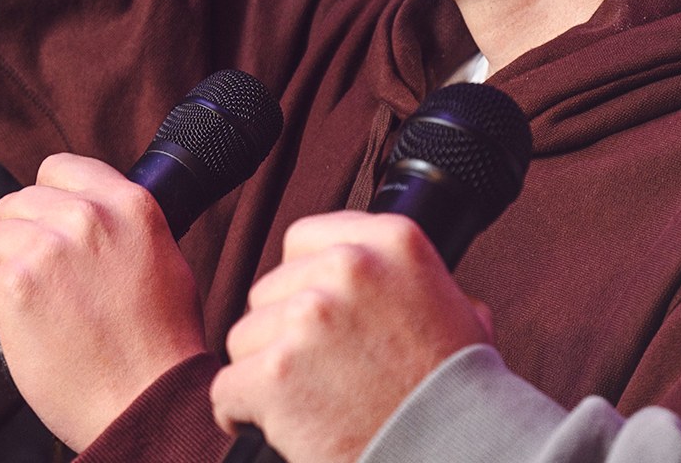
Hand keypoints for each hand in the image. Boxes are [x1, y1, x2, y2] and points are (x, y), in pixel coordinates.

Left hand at [0, 152, 205, 450]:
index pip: (59, 168)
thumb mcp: (165, 261)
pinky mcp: (14, 290)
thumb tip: (91, 221)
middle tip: (24, 280)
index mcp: (129, 203)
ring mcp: (48, 250)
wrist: (149, 398)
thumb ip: (126, 231)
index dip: (42, 200)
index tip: (40, 229)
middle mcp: (88, 216)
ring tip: (6, 310)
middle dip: (11, 241)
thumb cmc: (162, 344)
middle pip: (13, 203)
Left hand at [210, 211, 491, 462]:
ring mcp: (309, 317)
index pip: (304, 238)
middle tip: (320, 368)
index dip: (304, 280)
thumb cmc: (454, 388)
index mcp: (392, 241)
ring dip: (264, 371)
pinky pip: (227, 388)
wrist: (453, 447)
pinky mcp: (275, 372)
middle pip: (269, 290)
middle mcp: (349, 266)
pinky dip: (244, 413)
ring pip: (244, 337)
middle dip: (283, 331)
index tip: (316, 310)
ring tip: (308, 399)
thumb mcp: (453, 304)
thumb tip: (387, 275)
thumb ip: (406, 278)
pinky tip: (284, 425)